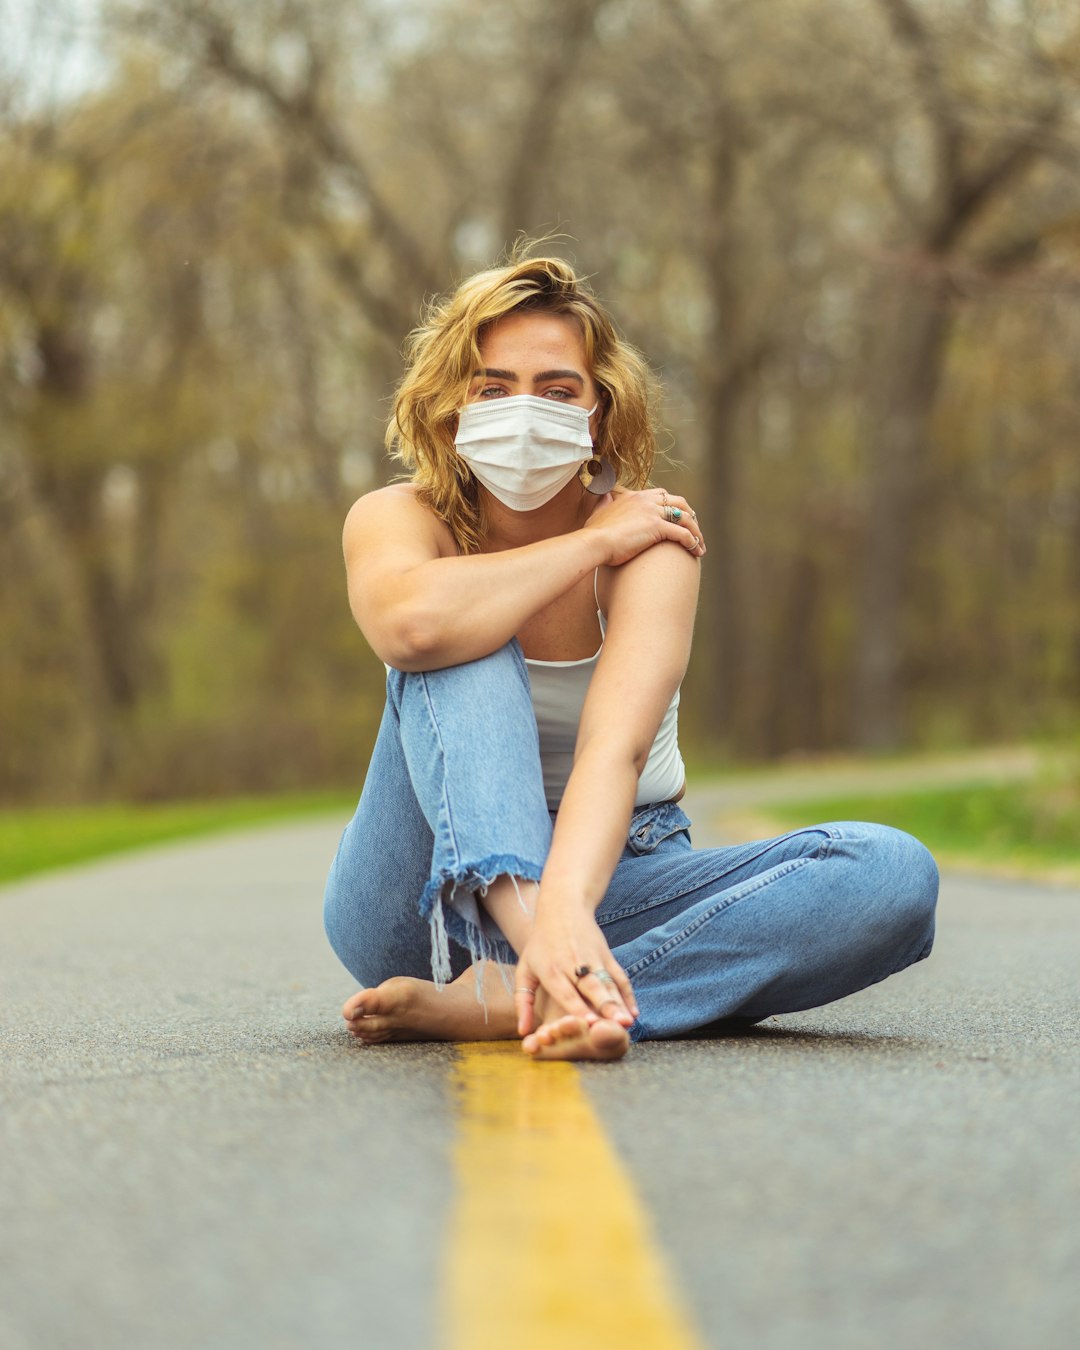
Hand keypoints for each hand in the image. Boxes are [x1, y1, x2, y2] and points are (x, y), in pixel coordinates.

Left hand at [513, 908, 638, 1036]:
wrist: (563, 908)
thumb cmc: (540, 944)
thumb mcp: (525, 969)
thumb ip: (522, 1001)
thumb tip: (522, 1031)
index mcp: (552, 970)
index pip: (566, 992)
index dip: (578, 1008)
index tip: (590, 1024)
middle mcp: (574, 964)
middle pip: (591, 988)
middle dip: (604, 1006)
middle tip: (616, 1026)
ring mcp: (593, 959)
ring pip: (608, 984)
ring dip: (619, 1003)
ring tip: (628, 1022)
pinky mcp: (607, 955)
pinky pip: (620, 977)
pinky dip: (628, 994)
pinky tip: (633, 1012)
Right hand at [583, 486, 704, 566]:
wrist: (594, 543)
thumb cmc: (594, 535)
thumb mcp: (598, 513)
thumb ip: (604, 503)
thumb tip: (605, 496)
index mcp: (634, 496)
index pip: (662, 495)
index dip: (673, 506)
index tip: (679, 517)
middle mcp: (646, 500)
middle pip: (678, 502)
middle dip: (690, 515)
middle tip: (695, 529)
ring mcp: (652, 512)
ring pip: (685, 518)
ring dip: (696, 531)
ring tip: (700, 545)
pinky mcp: (657, 527)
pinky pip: (683, 533)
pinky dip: (692, 542)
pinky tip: (696, 551)